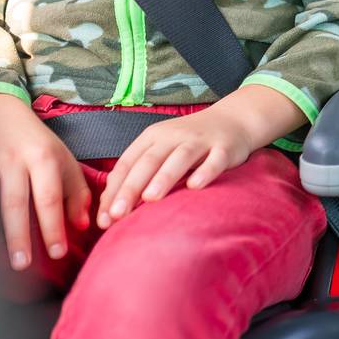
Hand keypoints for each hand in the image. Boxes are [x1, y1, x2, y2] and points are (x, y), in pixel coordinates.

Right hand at [0, 93, 90, 269]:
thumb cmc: (34, 140)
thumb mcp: (63, 158)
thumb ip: (76, 191)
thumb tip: (81, 225)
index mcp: (46, 157)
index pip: (50, 198)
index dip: (54, 226)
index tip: (57, 253)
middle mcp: (19, 159)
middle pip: (19, 203)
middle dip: (22, 235)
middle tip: (24, 264)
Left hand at [96, 83, 305, 227]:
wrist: (233, 120)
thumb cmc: (189, 143)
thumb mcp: (160, 150)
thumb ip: (138, 172)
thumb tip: (110, 207)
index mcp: (152, 137)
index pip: (128, 163)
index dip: (114, 190)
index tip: (104, 218)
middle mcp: (174, 136)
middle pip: (149, 161)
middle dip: (132, 187)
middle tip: (118, 214)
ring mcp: (201, 141)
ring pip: (180, 158)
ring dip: (164, 177)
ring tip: (151, 199)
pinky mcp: (225, 148)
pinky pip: (214, 161)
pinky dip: (205, 172)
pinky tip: (195, 186)